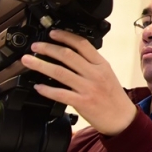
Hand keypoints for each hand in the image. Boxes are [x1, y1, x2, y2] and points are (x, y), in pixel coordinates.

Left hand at [22, 30, 136, 135]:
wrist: (122, 118)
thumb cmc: (114, 97)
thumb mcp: (107, 74)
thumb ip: (92, 64)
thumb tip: (72, 55)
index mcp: (102, 64)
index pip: (82, 44)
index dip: (65, 36)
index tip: (52, 33)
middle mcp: (95, 74)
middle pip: (67, 55)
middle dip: (48, 48)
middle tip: (35, 46)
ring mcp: (88, 88)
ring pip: (60, 72)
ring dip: (41, 65)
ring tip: (28, 61)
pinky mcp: (83, 102)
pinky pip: (61, 94)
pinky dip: (47, 90)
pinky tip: (38, 87)